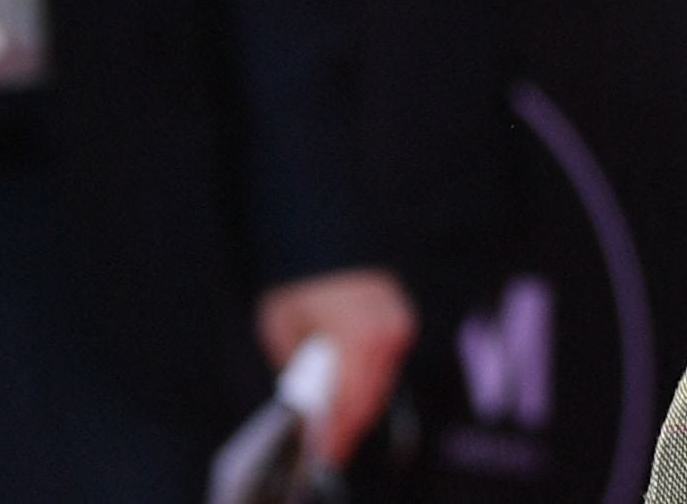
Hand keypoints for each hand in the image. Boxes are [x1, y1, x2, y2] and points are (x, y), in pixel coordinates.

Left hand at [255, 267, 416, 463]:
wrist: (320, 235)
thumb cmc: (297, 282)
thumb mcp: (283, 331)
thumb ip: (302, 372)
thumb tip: (311, 403)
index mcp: (358, 340)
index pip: (351, 405)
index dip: (336, 435)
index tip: (324, 452)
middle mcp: (387, 336)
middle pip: (370, 399)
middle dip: (348, 424)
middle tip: (329, 442)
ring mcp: (399, 327)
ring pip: (381, 383)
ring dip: (360, 403)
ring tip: (337, 419)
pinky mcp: (402, 320)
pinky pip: (386, 363)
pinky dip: (369, 378)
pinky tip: (351, 387)